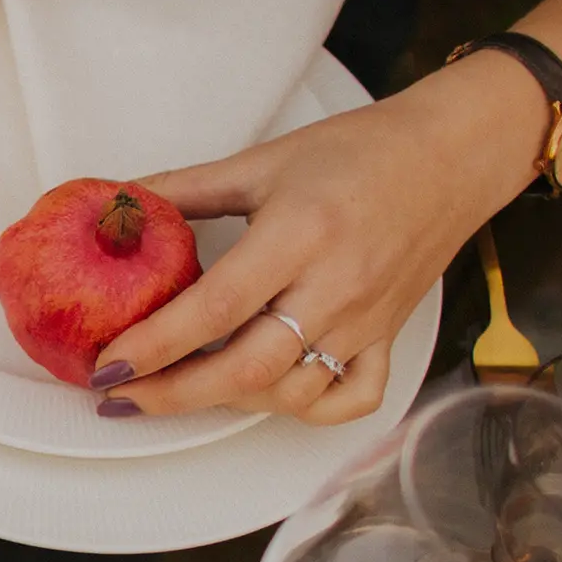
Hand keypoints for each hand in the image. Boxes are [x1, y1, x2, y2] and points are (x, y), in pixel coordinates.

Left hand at [91, 54, 548, 423]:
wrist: (452, 155)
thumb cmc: (360, 152)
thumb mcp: (262, 161)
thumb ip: (184, 188)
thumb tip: (117, 202)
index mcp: (298, 236)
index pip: (216, 308)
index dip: (156, 344)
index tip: (108, 364)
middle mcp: (335, 288)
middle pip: (248, 368)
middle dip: (173, 393)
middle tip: (120, 396)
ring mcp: (366, 321)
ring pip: (291, 392)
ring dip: (227, 400)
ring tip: (178, 387)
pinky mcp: (389, 338)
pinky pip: (350, 399)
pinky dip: (304, 408)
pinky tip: (264, 392)